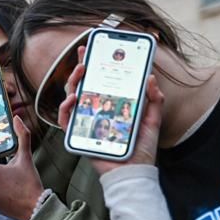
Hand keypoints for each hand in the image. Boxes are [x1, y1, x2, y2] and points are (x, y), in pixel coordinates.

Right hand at [57, 47, 164, 175]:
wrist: (134, 172)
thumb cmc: (141, 150)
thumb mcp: (152, 120)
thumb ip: (154, 100)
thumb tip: (150, 78)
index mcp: (110, 107)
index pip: (98, 82)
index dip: (94, 65)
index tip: (93, 48)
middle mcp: (94, 113)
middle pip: (82, 86)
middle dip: (80, 66)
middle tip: (84, 53)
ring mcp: (84, 124)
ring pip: (70, 98)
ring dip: (73, 82)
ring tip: (82, 70)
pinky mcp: (78, 137)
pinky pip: (66, 120)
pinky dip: (66, 108)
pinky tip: (73, 98)